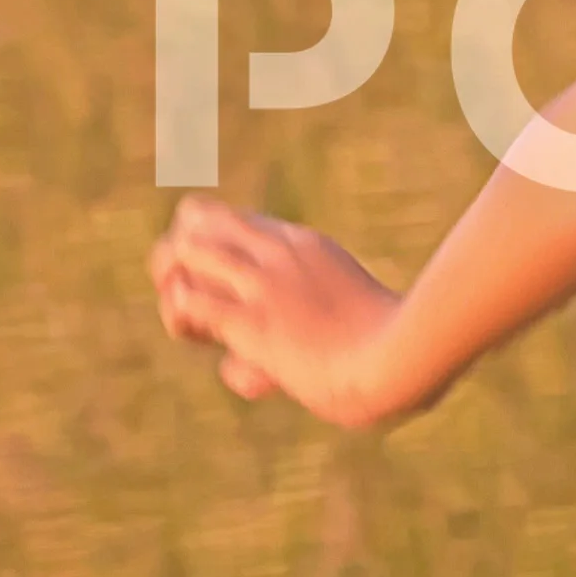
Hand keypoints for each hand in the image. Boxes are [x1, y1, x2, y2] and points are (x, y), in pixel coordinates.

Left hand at [149, 196, 413, 427]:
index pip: (232, 219)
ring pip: (182, 251)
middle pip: (194, 216)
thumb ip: (332, 318)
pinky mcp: (253, 323)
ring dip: (173, 289)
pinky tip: (202, 340)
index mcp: (304, 244)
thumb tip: (326, 335)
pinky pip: (188, 303)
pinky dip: (182, 321)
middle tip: (196, 302)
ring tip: (192, 326)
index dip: (213, 251)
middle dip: (179, 258)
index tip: (223, 287)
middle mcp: (278, 253)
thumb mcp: (359, 312)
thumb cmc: (395, 349)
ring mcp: (264, 285)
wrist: (402, 359)